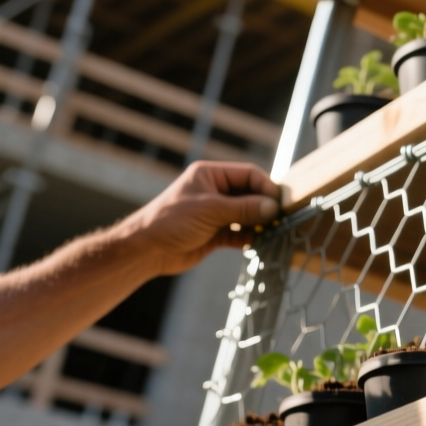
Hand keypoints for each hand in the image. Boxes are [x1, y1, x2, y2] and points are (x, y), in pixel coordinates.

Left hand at [116, 161, 279, 277]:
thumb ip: (244, 208)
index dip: (266, 187)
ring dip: (259, 223)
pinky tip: (259, 243)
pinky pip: (240, 233)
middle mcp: (215, 192)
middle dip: (265, 206)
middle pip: (251, 194)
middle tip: (280, 218)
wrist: (145, 251)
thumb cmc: (172, 221)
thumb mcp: (211, 210)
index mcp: (211, 175)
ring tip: (272, 231)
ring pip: (247, 215)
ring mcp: (216, 213)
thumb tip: (274, 208)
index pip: (249, 174)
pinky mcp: (216, 233)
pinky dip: (250, 238)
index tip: (280, 203)